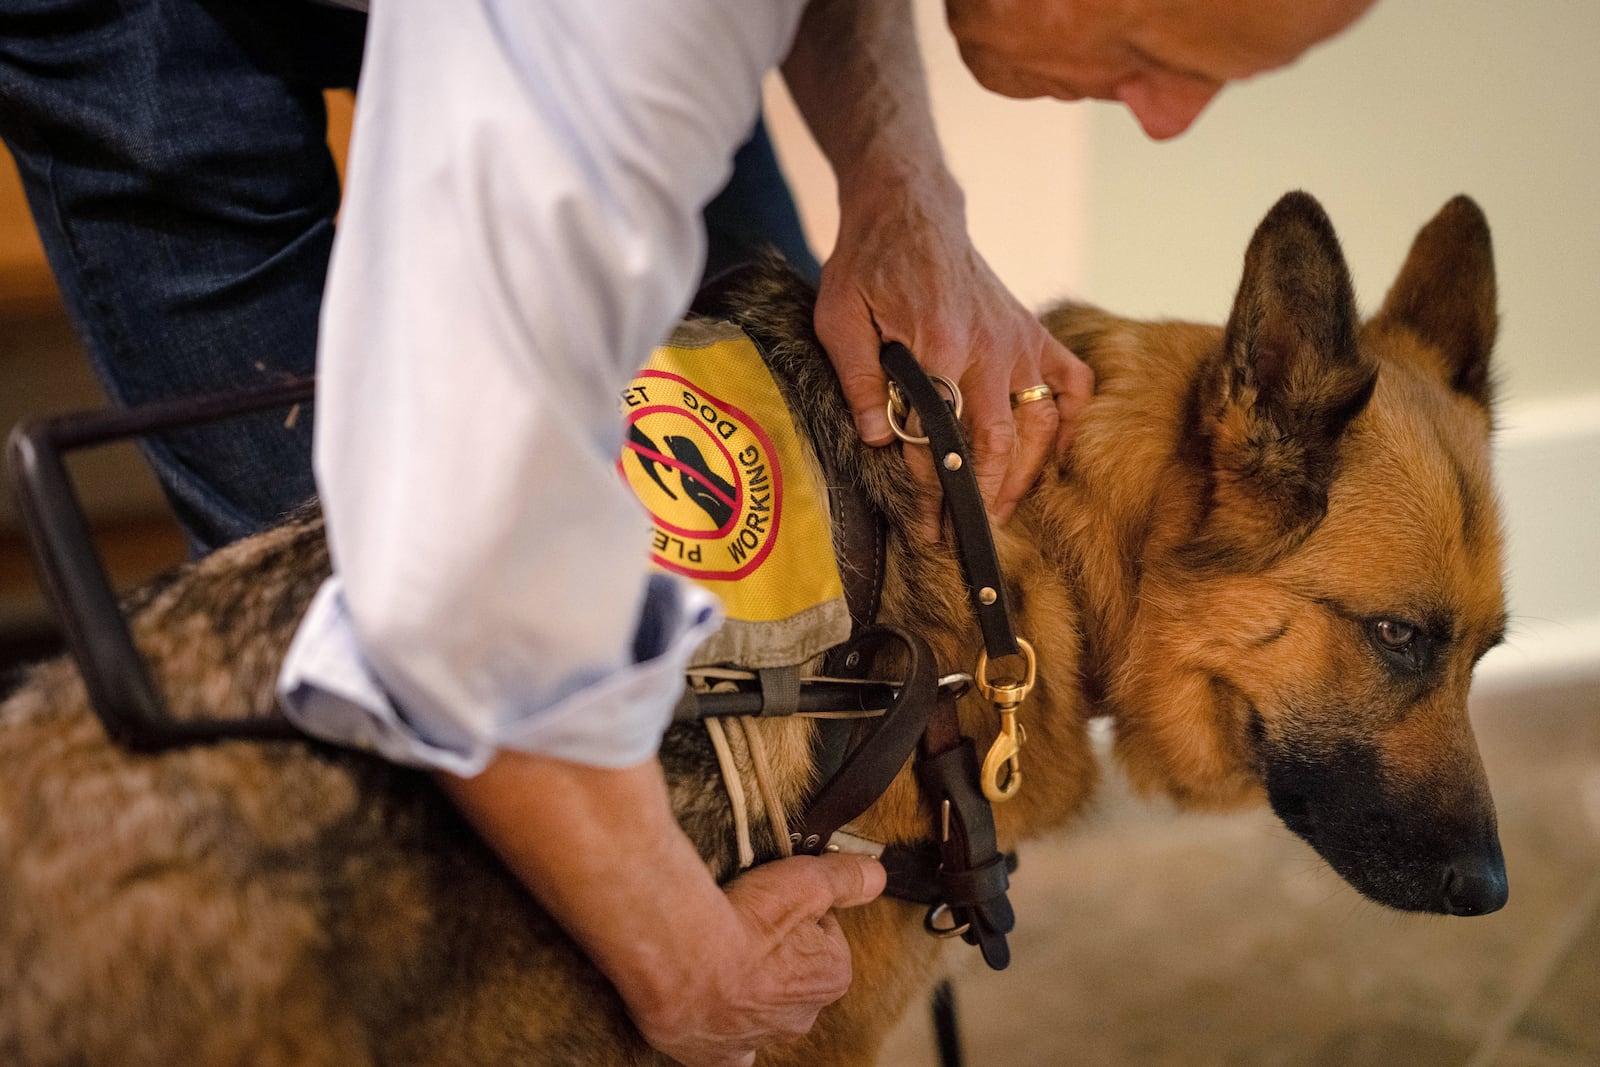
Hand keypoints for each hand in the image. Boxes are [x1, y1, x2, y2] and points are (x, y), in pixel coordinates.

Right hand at [628, 853, 885, 1065]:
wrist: (683, 961)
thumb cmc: (746, 922)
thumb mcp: (808, 881)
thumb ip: (846, 878)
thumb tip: (876, 875)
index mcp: (832, 976)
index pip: (823, 933)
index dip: (798, 909)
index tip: (773, 898)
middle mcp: (801, 1017)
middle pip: (792, 972)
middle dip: (774, 951)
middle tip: (743, 919)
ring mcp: (758, 1039)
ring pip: (760, 1010)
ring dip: (746, 989)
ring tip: (719, 953)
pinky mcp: (717, 1055)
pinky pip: (726, 1048)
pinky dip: (720, 1030)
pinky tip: (707, 1007)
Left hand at [815, 170, 1092, 536]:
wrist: (909, 213)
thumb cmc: (868, 266)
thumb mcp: (840, 318)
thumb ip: (857, 379)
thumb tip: (879, 440)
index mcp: (938, 346)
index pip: (940, 437)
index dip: (933, 489)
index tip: (926, 526)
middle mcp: (989, 347)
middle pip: (998, 441)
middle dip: (983, 495)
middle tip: (967, 534)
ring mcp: (1019, 340)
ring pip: (1041, 422)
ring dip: (1026, 473)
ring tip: (1002, 509)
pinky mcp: (1033, 332)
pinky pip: (1071, 383)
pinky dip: (1069, 421)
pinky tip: (1051, 453)